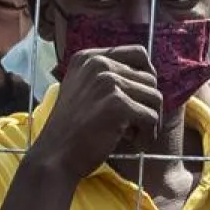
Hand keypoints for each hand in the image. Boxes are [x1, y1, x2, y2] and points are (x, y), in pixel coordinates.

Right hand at [32, 45, 161, 179]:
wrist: (55, 156)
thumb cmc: (71, 129)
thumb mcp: (82, 90)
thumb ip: (107, 77)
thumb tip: (150, 75)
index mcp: (88, 58)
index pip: (138, 53)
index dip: (146, 77)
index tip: (140, 99)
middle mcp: (98, 64)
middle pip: (149, 78)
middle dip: (146, 104)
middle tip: (132, 125)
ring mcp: (108, 82)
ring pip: (154, 97)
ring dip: (149, 121)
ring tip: (132, 135)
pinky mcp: (117, 104)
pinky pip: (152, 117)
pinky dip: (148, 135)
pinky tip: (134, 144)